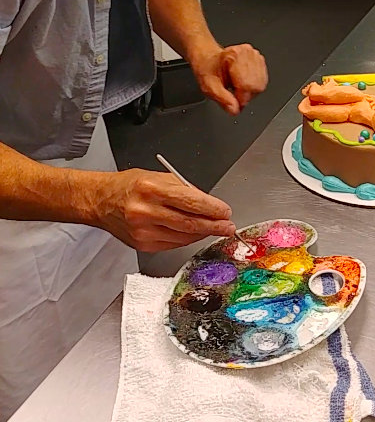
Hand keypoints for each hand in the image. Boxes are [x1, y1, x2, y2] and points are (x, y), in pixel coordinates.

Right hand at [89, 169, 235, 252]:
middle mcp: (146, 211)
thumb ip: (183, 190)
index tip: (225, 211)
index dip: (212, 209)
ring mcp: (143, 231)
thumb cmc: (129, 186)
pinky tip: (194, 233)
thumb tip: (208, 204)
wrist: (101, 201)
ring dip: (203, 233)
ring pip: (183, 236)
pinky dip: (187, 239)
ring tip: (216, 229)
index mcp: (151, 189)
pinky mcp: (142, 244)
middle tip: (228, 226)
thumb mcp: (157, 177)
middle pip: (189, 223)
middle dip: (214, 225)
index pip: (190, 202)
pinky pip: (173, 243)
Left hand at [191, 44, 267, 114]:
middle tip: (233, 96)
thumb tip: (235, 110)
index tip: (234, 105)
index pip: (246, 84)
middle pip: (255, 86)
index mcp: (233, 56)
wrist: (209, 59)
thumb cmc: (208, 69)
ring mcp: (255, 56)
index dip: (241, 99)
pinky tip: (243, 84)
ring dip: (249, 92)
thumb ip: (222, 100)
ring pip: (260, 85)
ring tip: (236, 87)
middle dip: (245, 96)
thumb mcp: (209, 87)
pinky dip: (253, 87)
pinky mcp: (260, 61)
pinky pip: (262, 81)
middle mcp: (247, 53)